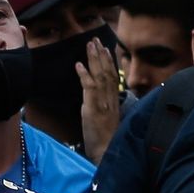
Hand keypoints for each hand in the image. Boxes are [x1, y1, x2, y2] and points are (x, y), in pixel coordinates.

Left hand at [76, 37, 121, 164]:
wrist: (107, 153)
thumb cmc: (107, 141)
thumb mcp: (109, 121)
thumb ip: (107, 107)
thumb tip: (101, 100)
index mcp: (115, 102)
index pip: (114, 77)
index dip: (111, 62)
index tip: (107, 48)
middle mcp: (111, 99)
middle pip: (108, 72)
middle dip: (102, 54)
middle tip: (96, 39)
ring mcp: (103, 103)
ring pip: (100, 75)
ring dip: (94, 59)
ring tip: (90, 44)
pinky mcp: (94, 108)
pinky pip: (89, 88)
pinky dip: (84, 75)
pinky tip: (78, 64)